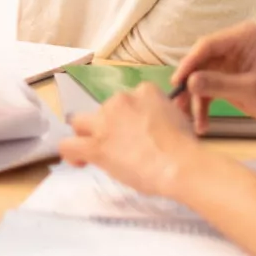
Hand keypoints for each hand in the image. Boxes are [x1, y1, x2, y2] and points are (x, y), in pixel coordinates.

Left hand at [59, 84, 200, 198]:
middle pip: (105, 109)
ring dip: (87, 134)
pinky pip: (68, 145)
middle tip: (122, 145)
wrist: (180, 163)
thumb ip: (162, 114)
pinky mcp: (96, 145)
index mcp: (145, 91)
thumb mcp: (178, 117)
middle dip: (109, 124)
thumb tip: (158, 124)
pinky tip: (81, 162)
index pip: (130, 99)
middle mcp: (121, 100)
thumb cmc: (186, 146)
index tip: (138, 131)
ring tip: (97, 150)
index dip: (131, 116)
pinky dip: (71, 153)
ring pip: (80, 122)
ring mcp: (105, 121)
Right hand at [172, 23, 255, 133]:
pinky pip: (210, 88)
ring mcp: (230, 60)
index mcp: (242, 37)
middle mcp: (233, 44)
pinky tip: (202, 123)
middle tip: (178, 106)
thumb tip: (189, 82)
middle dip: (191, 85)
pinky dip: (205, 105)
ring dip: (197, 100)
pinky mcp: (229, 76)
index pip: (207, 46)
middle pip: (201, 62)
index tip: (177, 83)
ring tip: (192, 121)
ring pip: (202, 77)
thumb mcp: (251, 90)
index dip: (189, 64)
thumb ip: (220, 84)